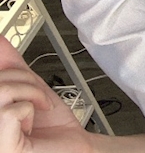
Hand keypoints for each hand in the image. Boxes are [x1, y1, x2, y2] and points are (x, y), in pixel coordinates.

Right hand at [0, 37, 93, 152]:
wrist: (75, 148)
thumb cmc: (51, 125)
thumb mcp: (31, 88)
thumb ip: (13, 66)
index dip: (0, 61)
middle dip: (23, 79)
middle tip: (36, 96)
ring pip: (2, 90)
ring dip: (31, 94)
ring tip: (36, 109)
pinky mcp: (2, 148)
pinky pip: (10, 111)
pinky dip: (30, 109)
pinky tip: (31, 125)